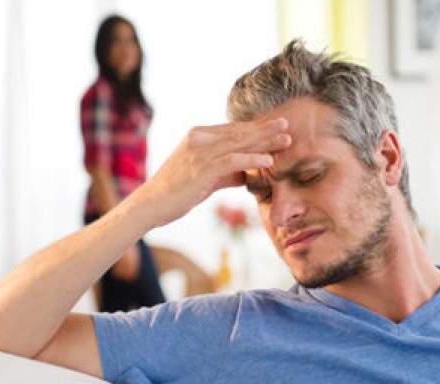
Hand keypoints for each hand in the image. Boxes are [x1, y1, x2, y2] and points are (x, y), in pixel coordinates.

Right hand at [134, 118, 290, 226]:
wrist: (151, 204)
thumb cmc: (177, 192)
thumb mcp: (205, 178)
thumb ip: (225, 173)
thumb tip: (247, 175)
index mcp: (198, 136)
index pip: (233, 129)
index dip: (256, 128)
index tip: (277, 128)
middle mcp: (199, 139)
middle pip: (239, 131)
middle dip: (265, 128)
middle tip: (288, 124)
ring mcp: (199, 153)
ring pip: (238, 142)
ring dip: (264, 140)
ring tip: (286, 139)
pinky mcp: (201, 169)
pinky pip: (232, 160)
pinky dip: (251, 159)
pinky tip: (268, 160)